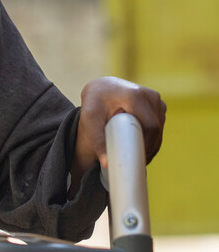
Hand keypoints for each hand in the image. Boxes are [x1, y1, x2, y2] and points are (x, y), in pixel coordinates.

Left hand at [70, 77, 165, 191]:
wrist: (101, 87)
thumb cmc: (94, 102)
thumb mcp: (90, 119)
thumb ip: (97, 140)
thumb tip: (107, 163)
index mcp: (135, 96)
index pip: (150, 127)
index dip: (147, 146)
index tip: (137, 160)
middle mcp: (150, 95)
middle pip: (157, 129)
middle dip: (150, 148)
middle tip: (136, 162)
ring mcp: (156, 99)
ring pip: (160, 128)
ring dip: (152, 143)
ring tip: (137, 155)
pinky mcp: (158, 103)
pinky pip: (159, 124)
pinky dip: (153, 136)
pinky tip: (141, 145)